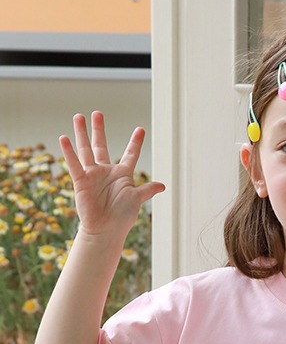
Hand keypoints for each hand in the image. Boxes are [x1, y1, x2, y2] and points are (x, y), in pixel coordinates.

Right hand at [59, 111, 164, 241]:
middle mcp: (106, 172)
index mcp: (123, 174)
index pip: (130, 154)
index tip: (140, 129)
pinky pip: (75, 164)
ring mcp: (93, 175)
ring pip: (86, 150)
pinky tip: (64, 138)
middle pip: (101, 145)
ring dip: (82, 134)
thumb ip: (147, 190)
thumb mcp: (137, 199)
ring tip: (78, 117)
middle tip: (97, 113)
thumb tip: (162, 185)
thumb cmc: (122, 216)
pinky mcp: (81, 181)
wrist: (106, 230)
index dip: (135, 143)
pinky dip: (69, 152)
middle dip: (99, 130)